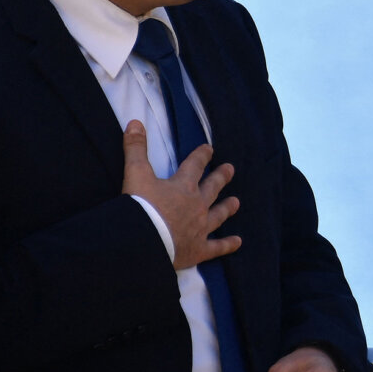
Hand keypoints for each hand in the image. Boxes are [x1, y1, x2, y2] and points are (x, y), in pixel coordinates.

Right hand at [121, 120, 240, 269]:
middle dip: (220, 177)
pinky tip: (238, 242)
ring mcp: (200, 227)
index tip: (209, 148)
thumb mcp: (135, 174)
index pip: (195, 165)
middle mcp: (197, 205)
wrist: (143, 242)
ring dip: (227, 207)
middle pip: (212, 187)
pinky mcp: (198, 249)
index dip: (202, 155)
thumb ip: (135, 149)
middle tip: (230, 169)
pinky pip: (217, 247)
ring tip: (236, 203)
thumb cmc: (140, 207)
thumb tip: (134, 122)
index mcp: (183, 186)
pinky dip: (227, 245)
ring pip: (218, 215)